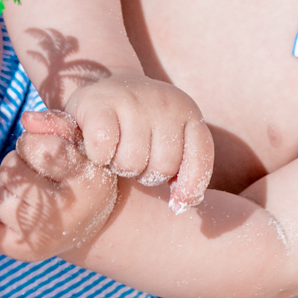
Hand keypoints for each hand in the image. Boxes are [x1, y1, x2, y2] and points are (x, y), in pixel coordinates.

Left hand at [0, 111, 118, 261]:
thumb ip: (57, 124)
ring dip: (1, 183)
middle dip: (16, 161)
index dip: (33, 141)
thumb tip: (27, 118)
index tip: (42, 148)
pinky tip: (0, 203)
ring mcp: (41, 236)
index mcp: (88, 183)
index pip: (42, 149)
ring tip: (21, 186)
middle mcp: (66, 214)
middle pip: (11, 169)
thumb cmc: (80, 171)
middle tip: (32, 168)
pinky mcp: (20, 250)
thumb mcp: (80, 144)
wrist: (86, 221)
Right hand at [64, 73, 213, 211]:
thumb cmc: (141, 128)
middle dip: (146, 173)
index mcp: (187, 111)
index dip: (189, 186)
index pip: (200, 158)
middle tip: (135, 158)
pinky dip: (98, 156)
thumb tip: (180, 206)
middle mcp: (164, 101)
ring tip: (116, 151)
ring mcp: (132, 99)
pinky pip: (103, 149)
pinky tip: (97, 147)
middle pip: (162, 167)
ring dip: (119, 166)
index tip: (175, 198)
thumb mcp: (172, 142)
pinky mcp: (98, 103)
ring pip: (131, 163)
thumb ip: (186, 173)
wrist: (104, 91)